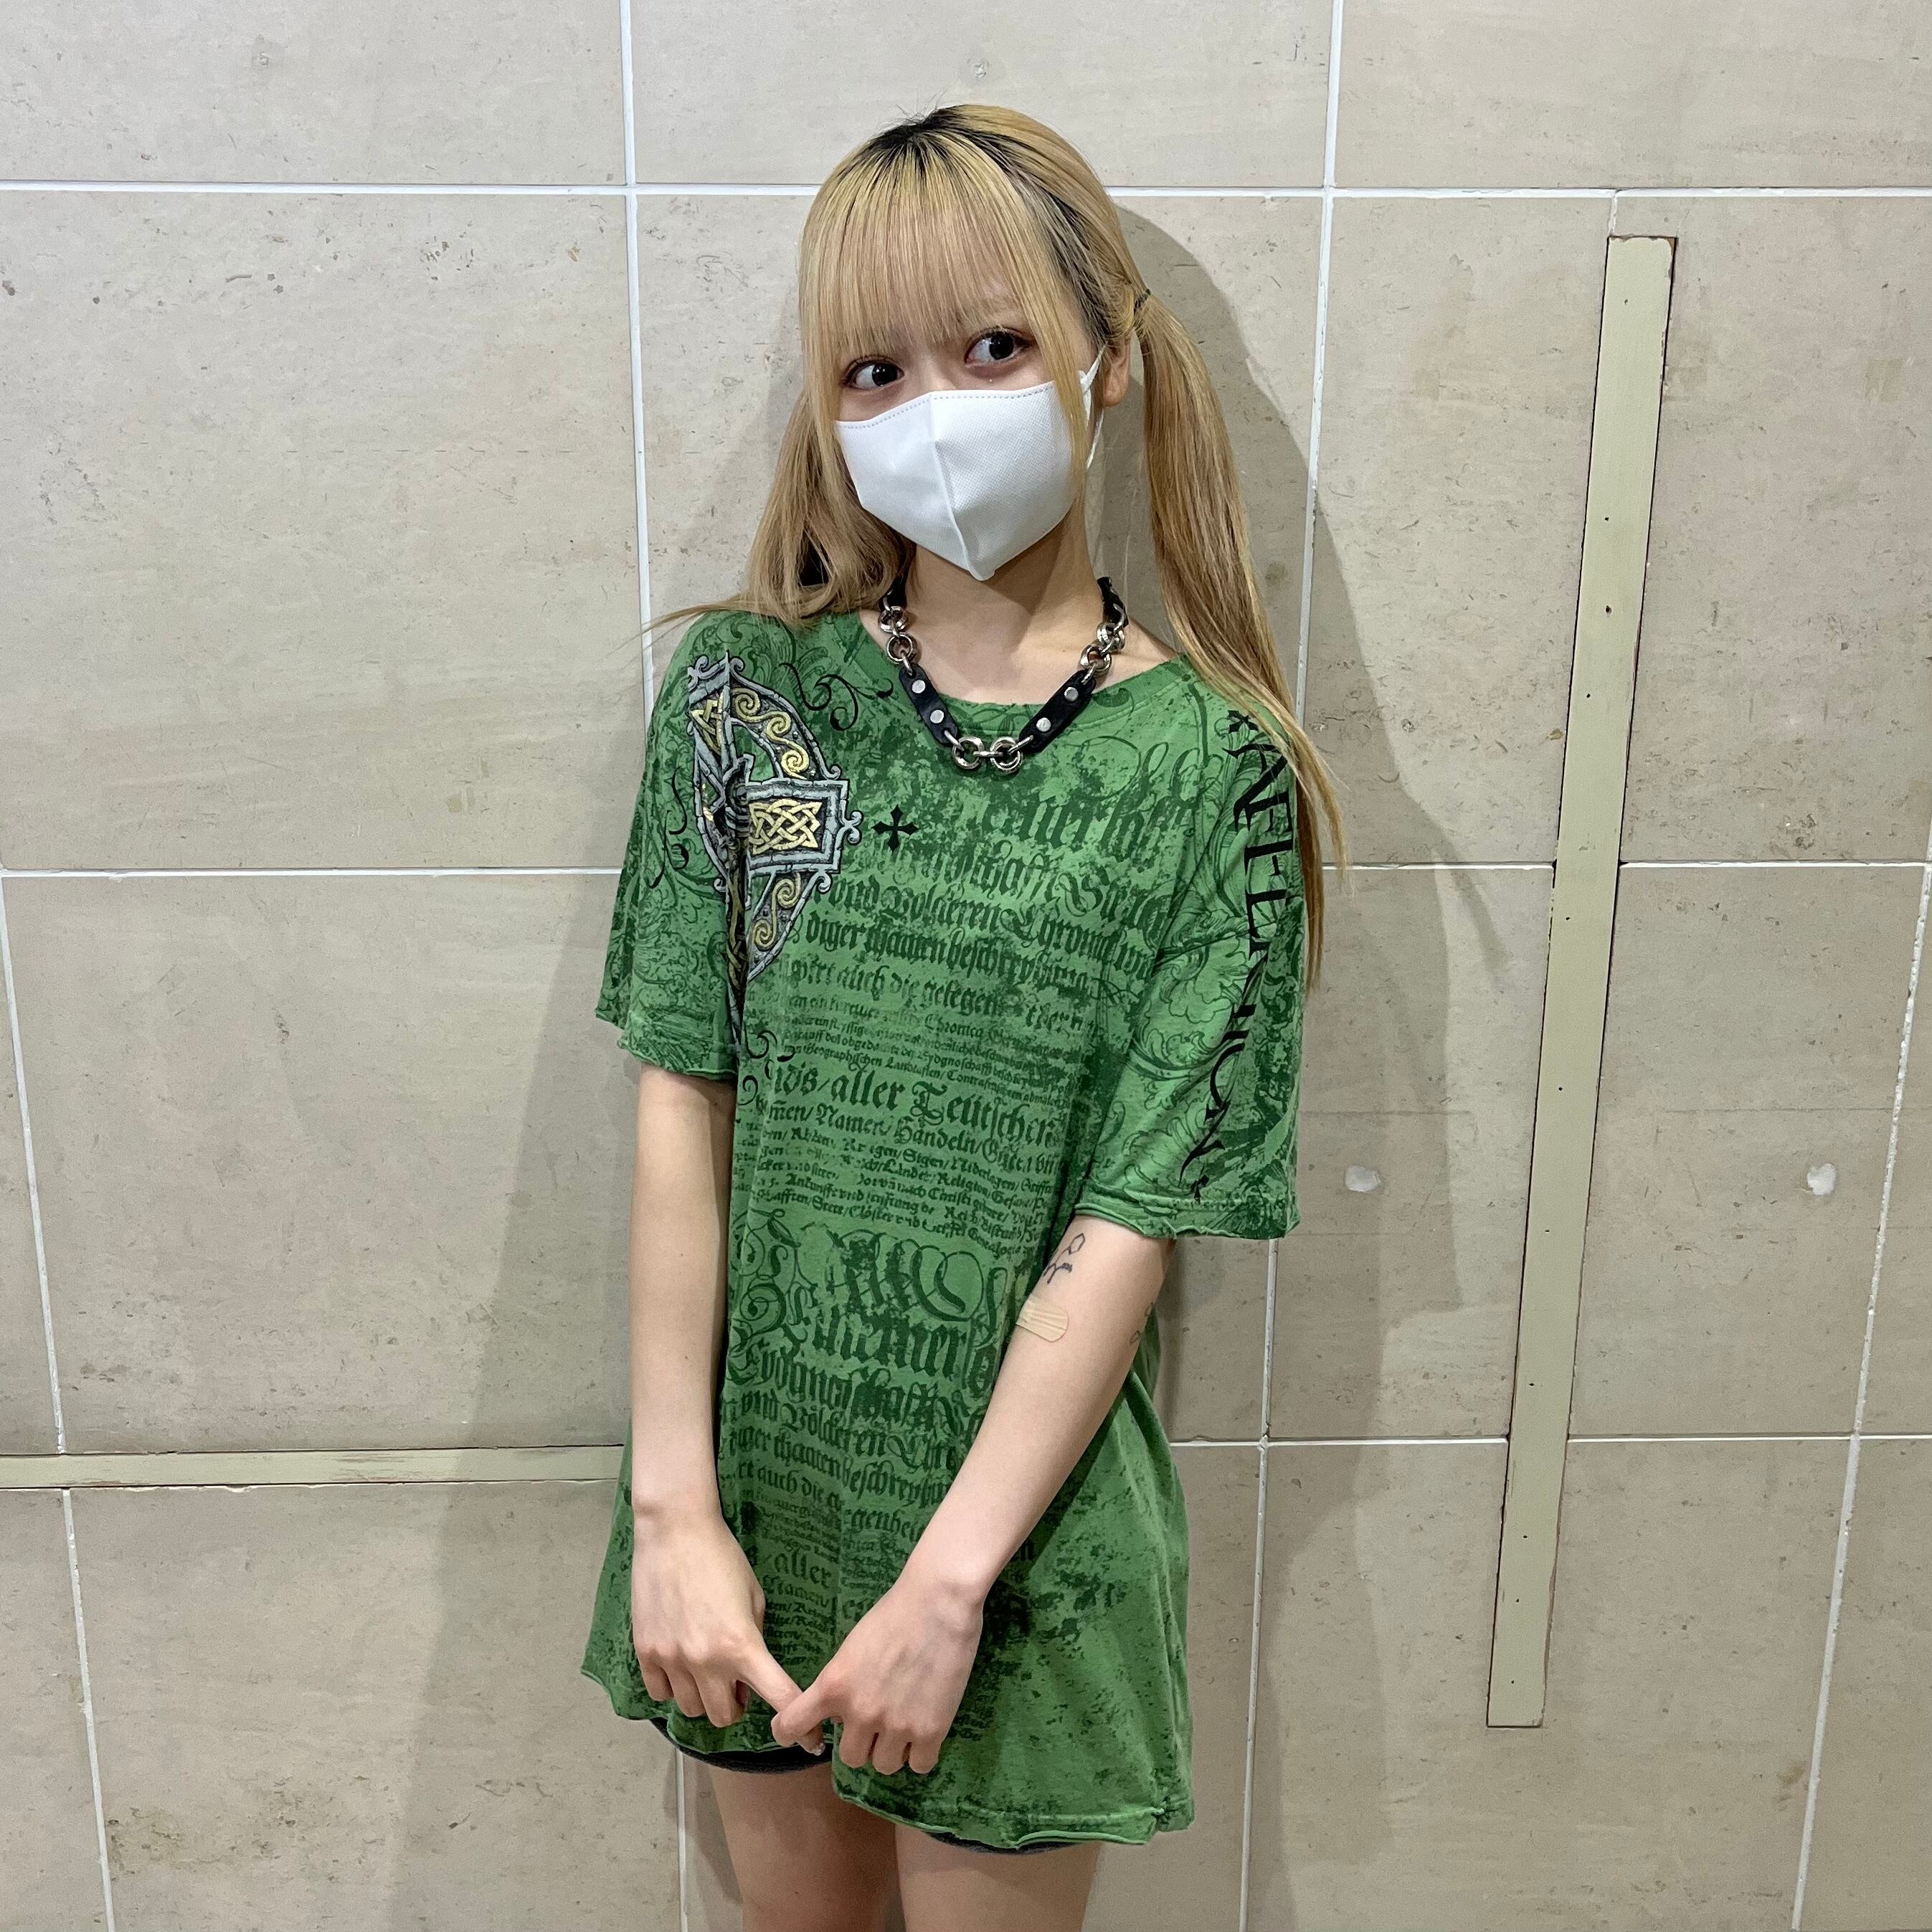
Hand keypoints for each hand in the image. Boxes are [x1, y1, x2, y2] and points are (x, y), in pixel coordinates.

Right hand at [630, 1505, 803, 1731]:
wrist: (674, 1531)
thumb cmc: (722, 1557)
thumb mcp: (754, 1596)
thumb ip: (754, 1639)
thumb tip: (750, 1674)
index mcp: (742, 1646)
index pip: (779, 1700)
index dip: (799, 1728)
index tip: (809, 1742)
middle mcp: (706, 1661)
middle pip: (725, 1718)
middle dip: (737, 1706)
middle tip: (739, 1684)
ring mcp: (672, 1659)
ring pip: (691, 1710)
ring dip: (705, 1697)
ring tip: (707, 1669)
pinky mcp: (646, 1653)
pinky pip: (659, 1694)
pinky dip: (672, 1687)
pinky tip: (679, 1664)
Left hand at [768, 1562, 985, 1772]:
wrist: (939, 1600)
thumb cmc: (895, 1612)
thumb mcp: (852, 1646)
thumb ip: (842, 1683)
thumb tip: (842, 1711)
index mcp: (834, 1685)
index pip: (791, 1726)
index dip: (790, 1733)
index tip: (800, 1733)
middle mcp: (860, 1712)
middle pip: (850, 1757)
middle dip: (862, 1742)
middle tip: (877, 1720)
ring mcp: (895, 1725)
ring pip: (884, 1765)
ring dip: (891, 1749)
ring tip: (905, 1724)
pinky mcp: (930, 1731)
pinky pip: (919, 1765)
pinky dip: (920, 1752)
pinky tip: (925, 1731)